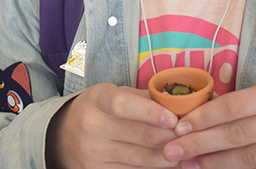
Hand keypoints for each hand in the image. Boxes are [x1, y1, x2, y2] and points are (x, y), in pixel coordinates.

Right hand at [46, 82, 180, 168]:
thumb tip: (180, 103)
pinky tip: (170, 165)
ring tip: (188, 153)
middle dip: (171, 138)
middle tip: (191, 137)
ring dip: (169, 158)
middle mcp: (91, 127)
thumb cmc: (99, 110)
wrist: (64, 136)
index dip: (151, 113)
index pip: (124, 106)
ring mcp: (93, 154)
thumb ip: (144, 98)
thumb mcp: (114, 94)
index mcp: (97, 100)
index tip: (174, 119)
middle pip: (140, 136)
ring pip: (142, 160)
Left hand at [162, 79, 255, 167]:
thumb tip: (195, 119)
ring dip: (215, 164)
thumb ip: (241, 105)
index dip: (203, 118)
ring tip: (190, 164)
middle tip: (173, 151)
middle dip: (201, 144)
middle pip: (239, 135)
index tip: (179, 128)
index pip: (235, 106)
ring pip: (251, 159)